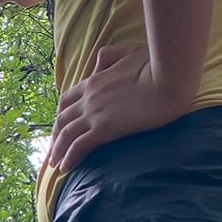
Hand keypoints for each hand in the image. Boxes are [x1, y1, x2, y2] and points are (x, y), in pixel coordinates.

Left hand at [47, 45, 191, 175]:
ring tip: (54, 165)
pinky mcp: (105, 127)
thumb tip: (100, 64)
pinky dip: (69, 158)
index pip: (67, 100)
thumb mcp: (130, 52)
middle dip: (54, 137)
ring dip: (57, 151)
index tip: (59, 128)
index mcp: (94, 81)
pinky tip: (65, 168)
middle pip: (62, 119)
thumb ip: (112, 56)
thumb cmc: (157, 64)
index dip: (61, 116)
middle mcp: (89, 97)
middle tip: (52, 152)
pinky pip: (79, 146)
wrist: (170, 75)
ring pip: (66, 134)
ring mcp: (95, 113)